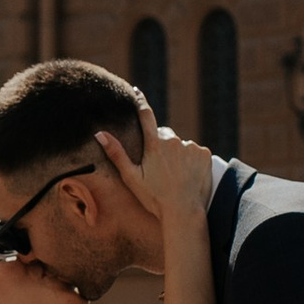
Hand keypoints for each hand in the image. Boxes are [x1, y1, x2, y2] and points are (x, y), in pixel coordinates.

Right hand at [101, 99, 207, 219]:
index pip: (146, 116)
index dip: (141, 102)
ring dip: (177, 155)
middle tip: (160, 169)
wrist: (183, 212)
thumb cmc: (154, 198)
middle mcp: (173, 141)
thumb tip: (99, 133)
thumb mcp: (131, 177)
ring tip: (174, 176)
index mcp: (154, 145)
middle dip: (161, 146)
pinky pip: (195, 152)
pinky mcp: (204, 154)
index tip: (137, 91)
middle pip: (165, 136)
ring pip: (180, 146)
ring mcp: (190, 147)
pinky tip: (187, 175)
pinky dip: (191, 160)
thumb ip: (116, 153)